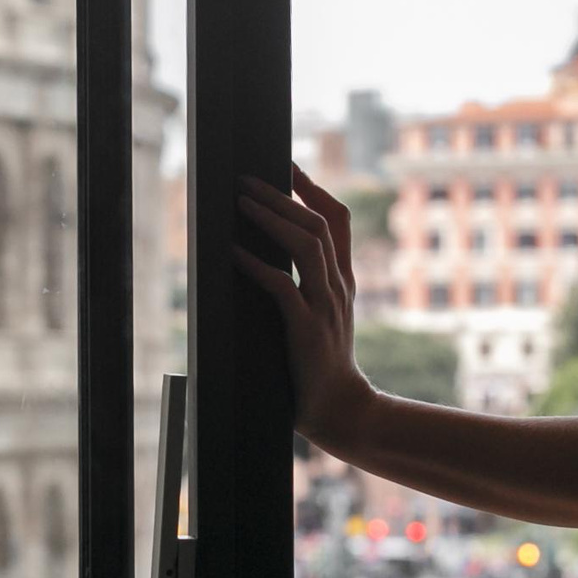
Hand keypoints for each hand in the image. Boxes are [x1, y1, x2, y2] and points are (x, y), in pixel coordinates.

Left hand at [232, 164, 375, 452]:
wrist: (341, 410)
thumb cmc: (322, 362)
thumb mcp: (326, 314)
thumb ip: (311, 283)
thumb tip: (273, 251)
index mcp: (343, 280)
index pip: (337, 221)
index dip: (313, 189)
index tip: (288, 166)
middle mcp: (338, 287)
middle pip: (318, 225)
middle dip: (283, 196)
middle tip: (247, 179)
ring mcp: (325, 307)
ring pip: (307, 247)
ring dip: (272, 219)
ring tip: (241, 203)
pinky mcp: (307, 331)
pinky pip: (283, 289)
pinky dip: (257, 266)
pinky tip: (234, 253)